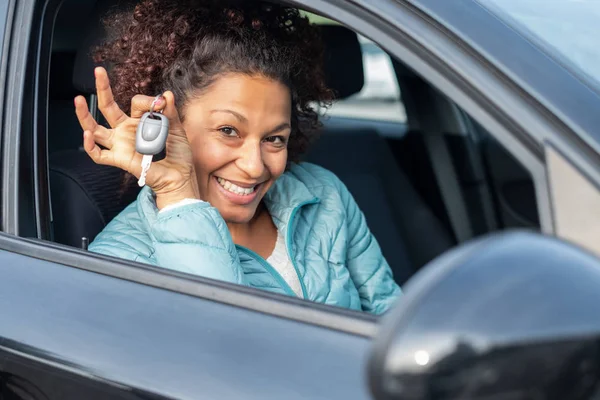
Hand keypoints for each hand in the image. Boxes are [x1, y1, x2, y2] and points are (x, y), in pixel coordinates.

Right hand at [75, 67, 196, 208]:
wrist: (180, 176)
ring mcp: (121, 144)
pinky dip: (90, 146)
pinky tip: (87, 134)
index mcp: (140, 121)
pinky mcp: (119, 159)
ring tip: (78, 100)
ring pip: (95, 128)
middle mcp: (126, 130)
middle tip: (98, 71)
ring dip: (84, 115)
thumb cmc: (178, 154)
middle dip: (102, 88)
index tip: (161, 103)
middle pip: (108, 107)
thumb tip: (166, 94)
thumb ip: (170, 113)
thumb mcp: (176, 129)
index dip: (148, 101)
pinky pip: (99, 154)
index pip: (136, 103)